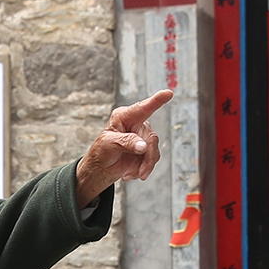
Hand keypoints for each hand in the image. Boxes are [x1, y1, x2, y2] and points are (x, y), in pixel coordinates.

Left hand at [74, 89, 173, 207]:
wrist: (100, 169)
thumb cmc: (101, 152)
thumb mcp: (109, 145)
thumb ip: (126, 143)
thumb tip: (143, 146)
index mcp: (124, 116)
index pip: (142, 108)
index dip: (156, 100)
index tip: (168, 93)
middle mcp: (135, 124)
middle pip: (151, 138)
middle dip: (147, 157)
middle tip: (141, 172)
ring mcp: (141, 137)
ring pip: (153, 150)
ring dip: (145, 166)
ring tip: (132, 174)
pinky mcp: (144, 149)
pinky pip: (151, 159)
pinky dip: (143, 169)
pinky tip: (130, 174)